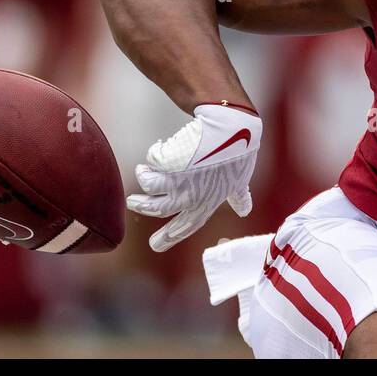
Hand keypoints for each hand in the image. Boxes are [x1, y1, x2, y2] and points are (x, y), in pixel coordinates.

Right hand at [127, 103, 261, 251]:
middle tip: (132, 201)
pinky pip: (153, 159)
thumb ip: (238, 197)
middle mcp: (188, 197)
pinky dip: (155, 151)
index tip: (154, 246)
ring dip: (143, 175)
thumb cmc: (238, 154)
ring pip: (148, 184)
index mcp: (205, 205)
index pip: (184, 227)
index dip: (168, 237)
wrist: (232, 130)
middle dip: (140, 205)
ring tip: (143, 169)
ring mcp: (176, 180)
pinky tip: (163, 145)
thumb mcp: (240, 181)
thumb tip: (244, 209)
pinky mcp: (167, 162)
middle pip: (155, 208)